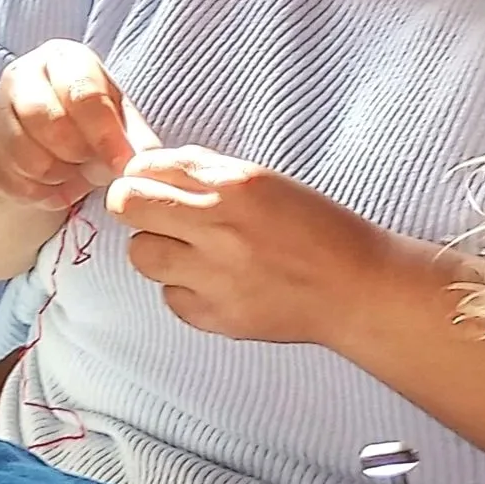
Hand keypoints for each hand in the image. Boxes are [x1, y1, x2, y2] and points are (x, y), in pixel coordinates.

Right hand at [0, 43, 148, 211]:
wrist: (48, 131)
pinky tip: (56, 186)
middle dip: (77, 154)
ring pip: (25, 155)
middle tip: (93, 164)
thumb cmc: (93, 120)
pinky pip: (10, 181)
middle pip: (46, 121)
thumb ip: (136, 139)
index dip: (105, 135)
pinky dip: (39, 194)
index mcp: (62, 59)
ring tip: (75, 173)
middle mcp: (21, 75)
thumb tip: (148, 164)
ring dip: (59, 176)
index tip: (122, 165)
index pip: (81, 94)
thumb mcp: (121, 118)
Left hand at [106, 149, 384, 344]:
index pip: (144, 168)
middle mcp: (219, 228)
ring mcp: (215, 276)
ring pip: (141, 254)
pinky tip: (215, 283)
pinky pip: (170, 297)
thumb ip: (205, 172)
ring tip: (191, 252)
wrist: (357, 288)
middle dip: (135, 207)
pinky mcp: (217, 316)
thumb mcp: (264, 181)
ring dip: (158, 250)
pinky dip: (185, 289)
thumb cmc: (315, 229)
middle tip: (158, 217)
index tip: (153, 185)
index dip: (142, 176)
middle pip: (127, 207)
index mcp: (233, 186)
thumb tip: (152, 169)